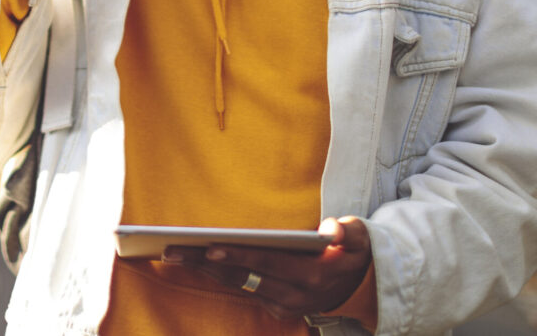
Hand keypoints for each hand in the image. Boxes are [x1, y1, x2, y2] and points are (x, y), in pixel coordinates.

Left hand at [162, 217, 372, 320]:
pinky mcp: (277, 307)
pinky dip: (218, 276)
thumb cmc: (354, 251)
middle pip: (242, 278)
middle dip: (205, 264)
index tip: (210, 247)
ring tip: (174, 254)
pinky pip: (243, 290)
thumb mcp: (360, 237)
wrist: (363, 285)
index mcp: (312, 276)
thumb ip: (349, 232)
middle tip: (172, 251)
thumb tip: (332, 229)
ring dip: (204, 271)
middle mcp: (293, 296)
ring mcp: (284, 305)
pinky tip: (194, 261)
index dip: (238, 256)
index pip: (266, 264)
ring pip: (238, 285)